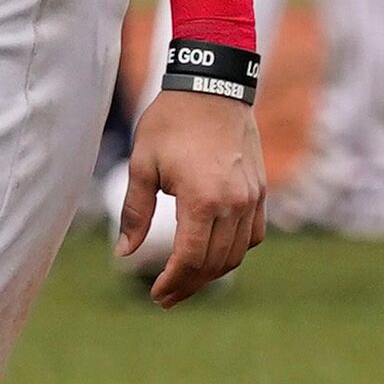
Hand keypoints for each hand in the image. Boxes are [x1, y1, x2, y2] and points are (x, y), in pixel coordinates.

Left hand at [116, 92, 261, 305]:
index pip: (190, 260)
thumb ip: (134, 213)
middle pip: (214, 264)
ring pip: (236, 254)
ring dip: (211, 273)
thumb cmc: (170, 122)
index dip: (172, 283)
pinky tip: (214, 254)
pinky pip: (253, 235)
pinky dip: (234, 251)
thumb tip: (124, 253)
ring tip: (186, 280)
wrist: (211, 87)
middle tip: (165, 297)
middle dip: (188, 285)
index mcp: (201, 200)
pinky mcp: (260, 190)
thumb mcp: (142, 165)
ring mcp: (251, 198)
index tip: (156, 295)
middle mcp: (233, 204)